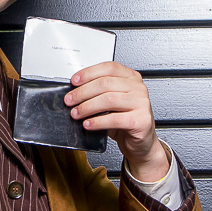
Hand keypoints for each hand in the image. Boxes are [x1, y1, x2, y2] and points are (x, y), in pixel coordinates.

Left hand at [64, 61, 169, 181]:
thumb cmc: (125, 120)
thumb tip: (75, 92)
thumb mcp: (112, 102)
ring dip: (87, 107)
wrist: (141, 142)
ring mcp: (141, 103)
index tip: (74, 81)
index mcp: (131, 77)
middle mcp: (138, 88)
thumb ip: (100, 92)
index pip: (109, 67)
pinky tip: (88, 124)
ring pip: (108, 99)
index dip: (89, 73)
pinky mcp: (141, 120)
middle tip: (70, 100)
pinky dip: (97, 122)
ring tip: (76, 113)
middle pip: (105, 83)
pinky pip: (114, 119)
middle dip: (83, 92)